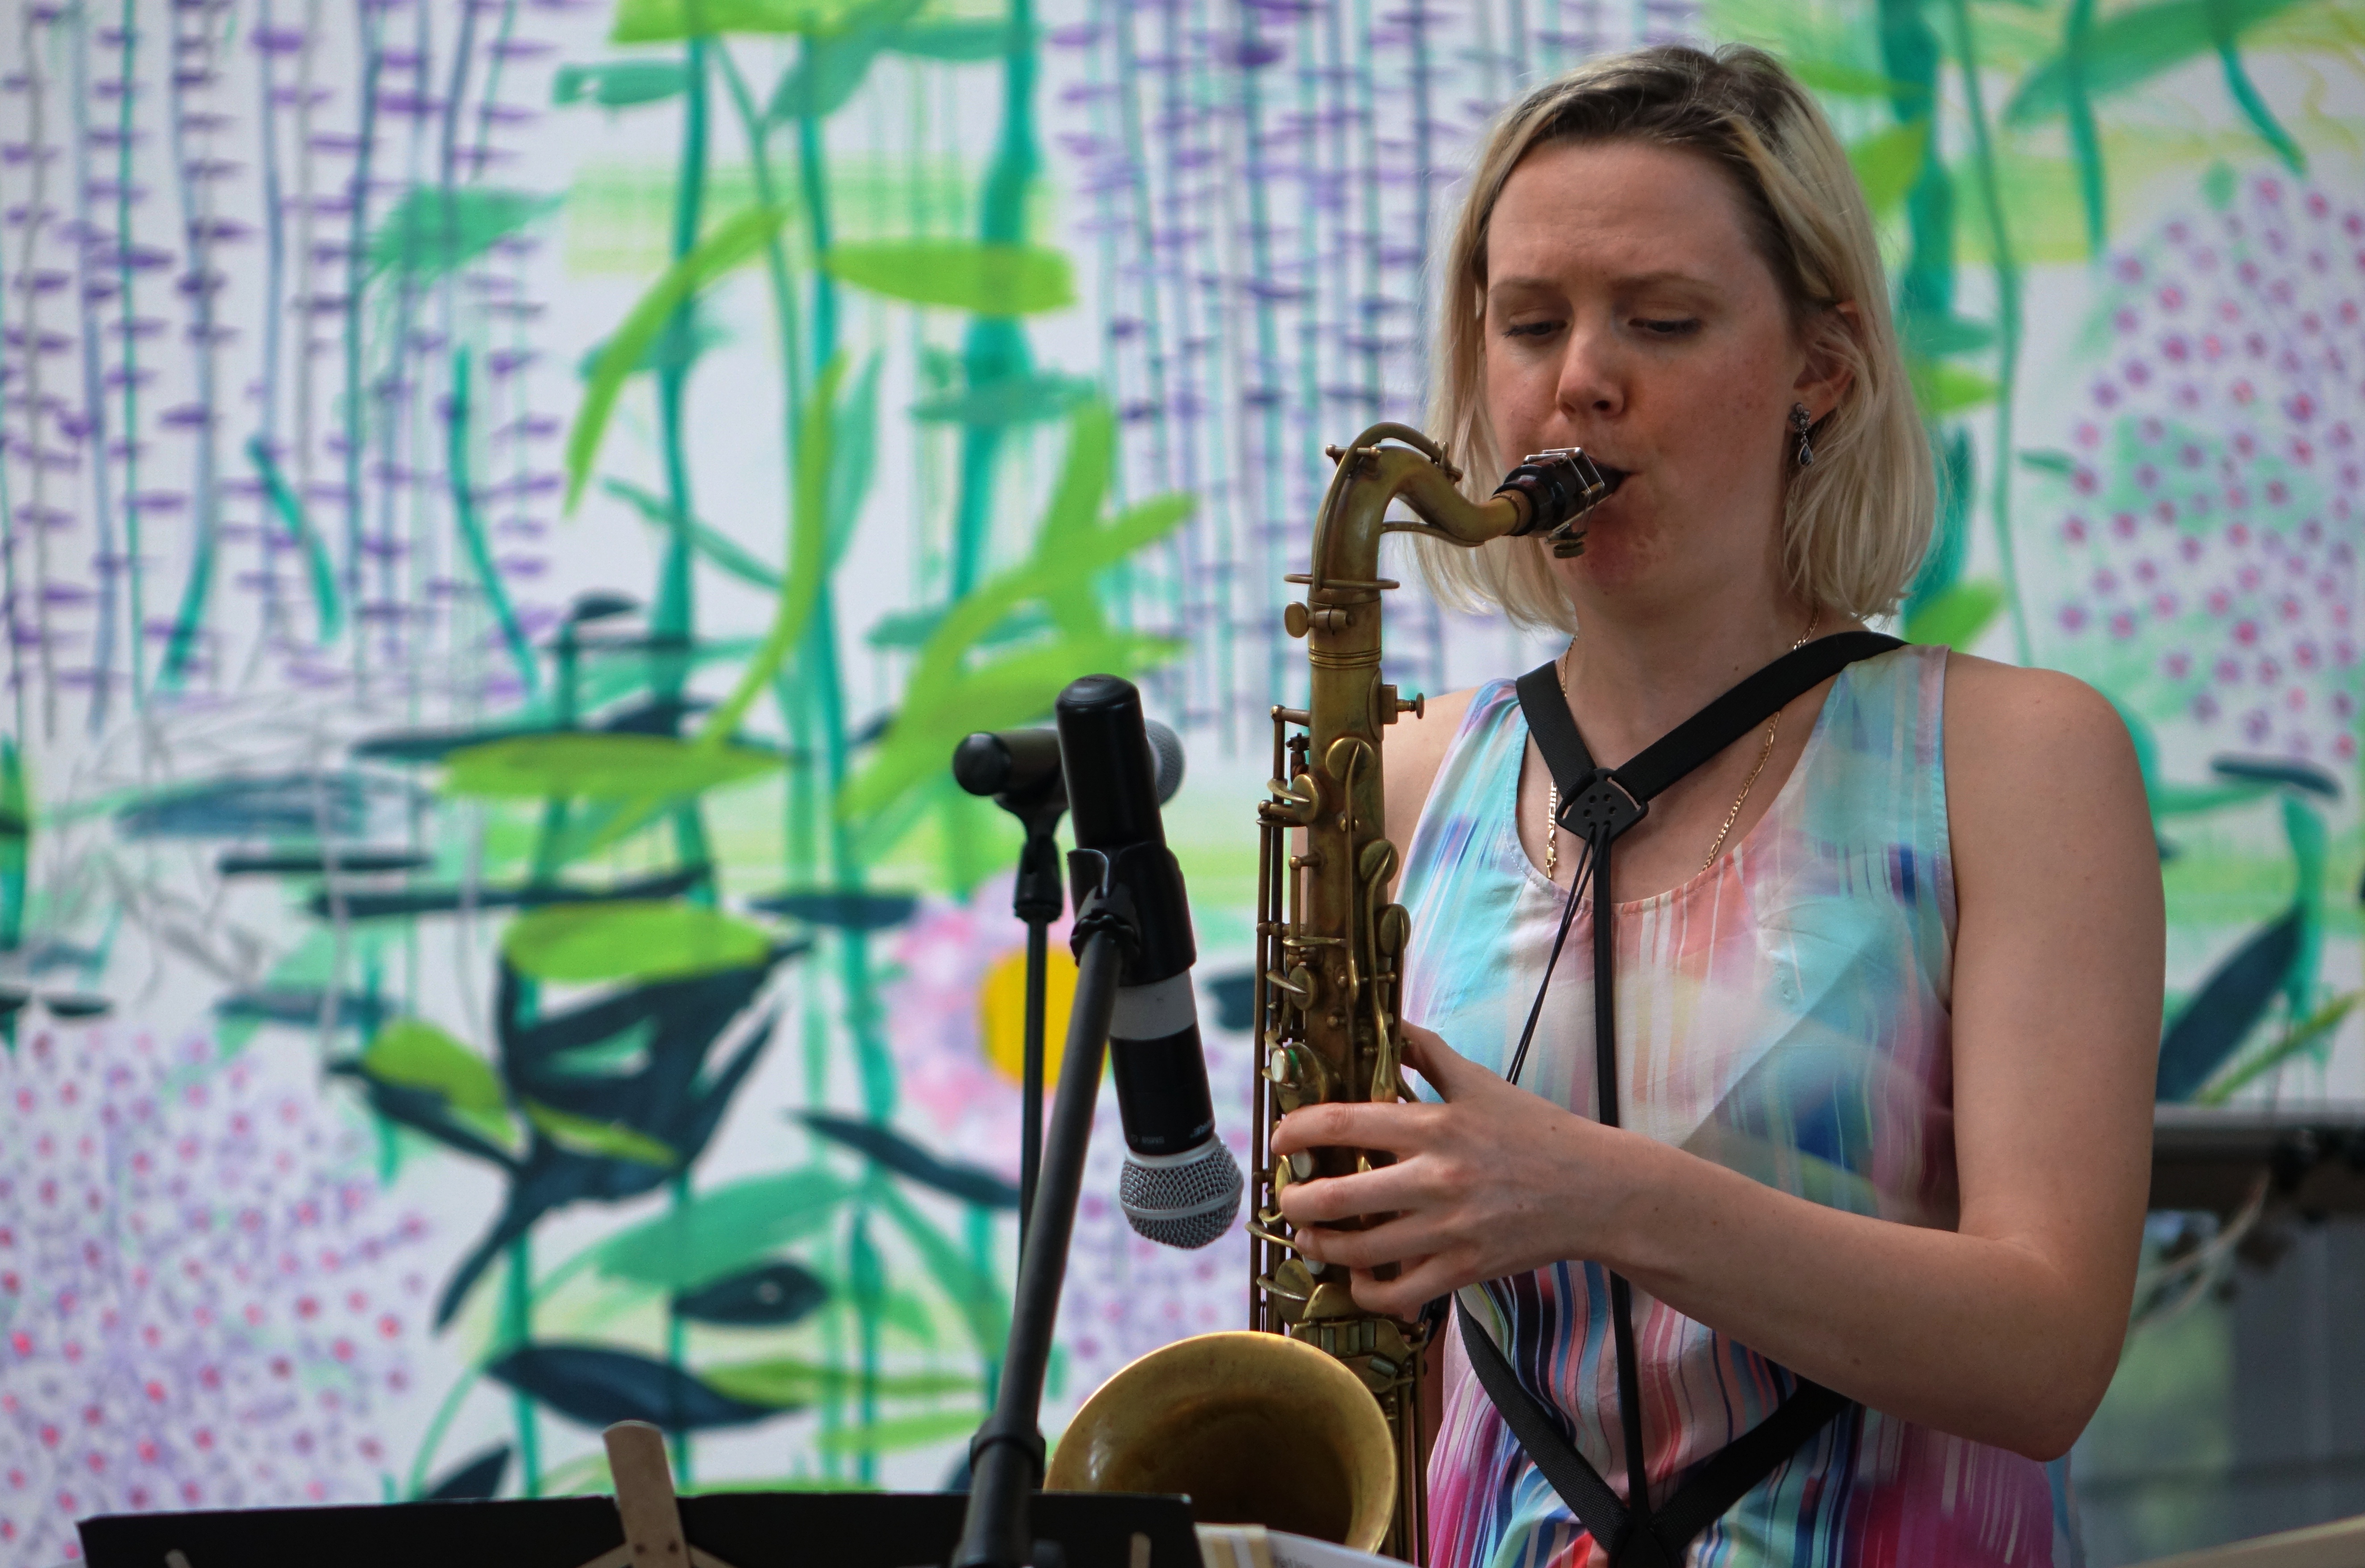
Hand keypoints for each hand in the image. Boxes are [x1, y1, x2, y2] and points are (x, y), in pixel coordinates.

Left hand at [1269, 1023, 1661, 1316]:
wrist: (1596, 1191)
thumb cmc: (1536, 1132)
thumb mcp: (1480, 1082)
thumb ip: (1428, 1053)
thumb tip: (1388, 1021)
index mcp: (1435, 1126)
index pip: (1341, 1124)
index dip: (1295, 1132)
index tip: (1281, 1138)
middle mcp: (1436, 1179)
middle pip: (1336, 1198)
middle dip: (1295, 1199)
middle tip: (1287, 1195)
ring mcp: (1449, 1231)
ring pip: (1358, 1251)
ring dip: (1319, 1244)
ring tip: (1309, 1233)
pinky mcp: (1464, 1270)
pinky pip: (1397, 1293)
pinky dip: (1365, 1289)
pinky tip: (1356, 1276)